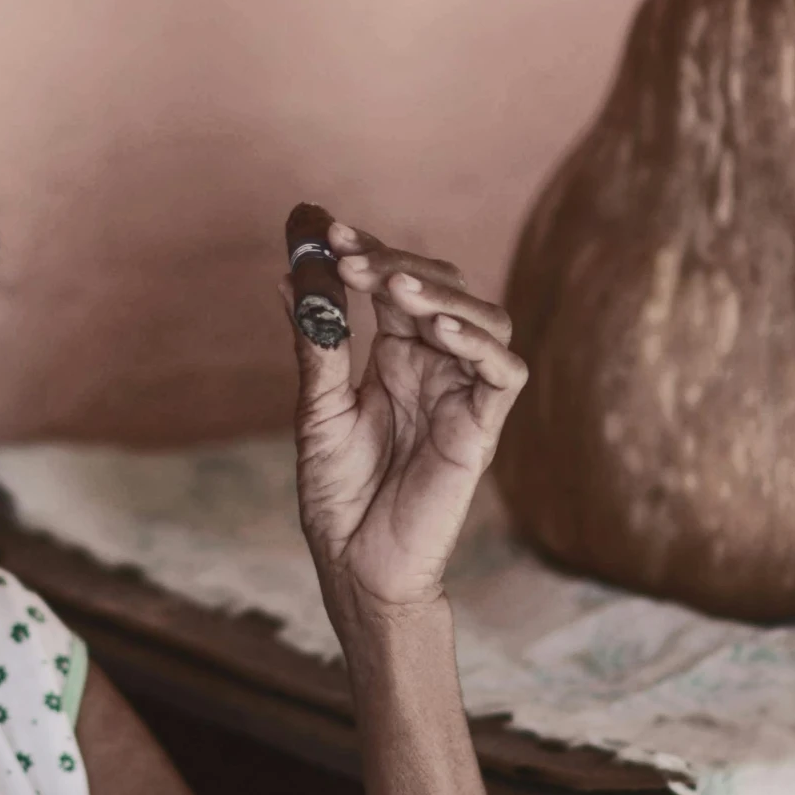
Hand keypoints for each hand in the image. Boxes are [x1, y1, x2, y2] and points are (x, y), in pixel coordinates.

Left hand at [287, 221, 527, 629]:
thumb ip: (317, 342)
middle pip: (439, 288)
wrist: (356, 564)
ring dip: (440, 293)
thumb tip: (291, 274)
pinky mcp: (483, 428)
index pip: (394, 284)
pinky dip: (478, 343)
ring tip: (391, 286)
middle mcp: (434, 366)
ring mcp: (462, 394)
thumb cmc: (338, 493)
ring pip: (482, 317)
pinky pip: (503, 372)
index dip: (368, 252)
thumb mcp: (317, 408)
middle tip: (351, 256)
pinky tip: (437, 330)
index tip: (328, 229)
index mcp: (395, 357)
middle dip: (396, 263)